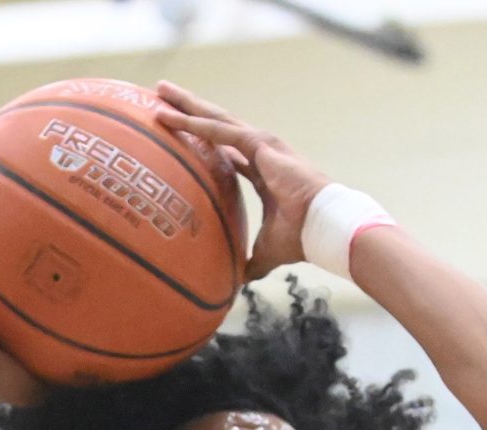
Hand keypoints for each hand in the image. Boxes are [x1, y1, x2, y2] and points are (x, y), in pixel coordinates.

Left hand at [152, 81, 331, 281]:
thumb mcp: (268, 251)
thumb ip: (251, 261)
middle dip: (189, 108)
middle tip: (161, 93)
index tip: (181, 129)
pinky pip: (218, 131)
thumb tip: (237, 281)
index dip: (203, 138)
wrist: (325, 227)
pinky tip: (170, 115)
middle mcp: (260, 150)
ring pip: (214, 118)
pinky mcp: (260, 144)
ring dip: (186, 104)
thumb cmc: (303, 237)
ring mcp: (260, 143)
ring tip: (161, 91)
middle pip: (216, 124)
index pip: (226, 148)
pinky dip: (193, 123)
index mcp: (262, 169)